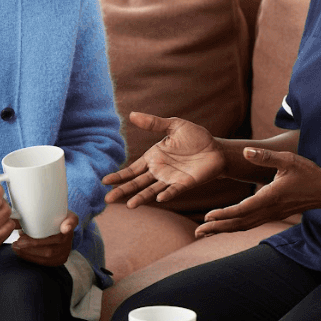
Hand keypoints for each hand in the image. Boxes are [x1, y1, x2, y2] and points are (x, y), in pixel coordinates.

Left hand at [11, 211, 78, 267]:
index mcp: (70, 219)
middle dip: (34, 244)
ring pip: (49, 254)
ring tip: (16, 246)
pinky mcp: (60, 259)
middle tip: (18, 241)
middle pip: (55, 240)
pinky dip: (31, 257)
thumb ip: (39, 209)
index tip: (64, 228)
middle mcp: (71, 235)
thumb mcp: (48, 209)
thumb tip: (17, 215)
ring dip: (29, 252)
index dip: (69, 224)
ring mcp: (67, 249)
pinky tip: (21, 253)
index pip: (72, 221)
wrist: (57, 230)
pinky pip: (46, 262)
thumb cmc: (48, 217)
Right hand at [102, 112, 224, 207]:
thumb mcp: (173, 125)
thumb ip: (153, 122)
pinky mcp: (186, 183)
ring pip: (152, 190)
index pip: (132, 169)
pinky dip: (167, 194)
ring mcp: (171, 179)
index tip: (104, 181)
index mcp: (153, 157)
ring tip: (129, 206)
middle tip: (107, 200)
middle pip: (137, 183)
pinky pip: (174, 190)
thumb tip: (131, 114)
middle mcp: (159, 171)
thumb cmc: (195, 137)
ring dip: (141, 197)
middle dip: (122, 191)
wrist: (216, 148)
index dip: (119, 176)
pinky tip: (159, 199)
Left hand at [194, 147, 320, 237]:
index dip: (225, 214)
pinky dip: (235, 226)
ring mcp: (271, 214)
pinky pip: (250, 223)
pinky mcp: (272, 214)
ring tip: (205, 232)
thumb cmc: (307, 173)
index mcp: (270, 196)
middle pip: (240, 223)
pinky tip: (225, 227)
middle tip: (199, 231)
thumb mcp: (287, 160)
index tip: (208, 216)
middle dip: (219, 227)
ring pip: (244, 226)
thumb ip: (265, 156)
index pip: (243, 209)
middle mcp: (269, 209)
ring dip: (225, 229)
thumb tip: (245, 151)